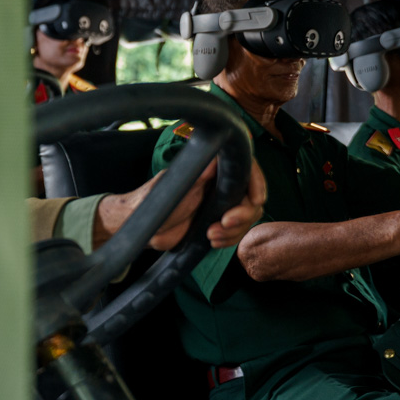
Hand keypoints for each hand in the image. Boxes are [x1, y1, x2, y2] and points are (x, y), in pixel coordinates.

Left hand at [94, 158, 266, 251]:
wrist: (143, 228)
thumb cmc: (153, 201)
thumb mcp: (176, 187)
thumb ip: (197, 176)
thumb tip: (216, 159)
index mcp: (212, 171)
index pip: (245, 170)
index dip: (256, 182)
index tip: (256, 199)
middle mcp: (220, 187)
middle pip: (251, 198)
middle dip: (243, 214)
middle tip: (224, 222)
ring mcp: (220, 206)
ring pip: (246, 218)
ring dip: (234, 231)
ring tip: (210, 235)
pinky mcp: (216, 224)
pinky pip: (235, 233)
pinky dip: (229, 240)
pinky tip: (212, 240)